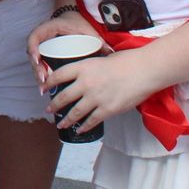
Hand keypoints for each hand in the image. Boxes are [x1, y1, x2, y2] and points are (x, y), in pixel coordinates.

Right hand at [26, 11, 97, 85]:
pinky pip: (40, 67)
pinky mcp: (45, 57)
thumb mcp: (85, 29)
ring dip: (39, 76)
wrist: (75, 20)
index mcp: (47, 29)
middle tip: (44, 80)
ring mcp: (41, 49)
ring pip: (36, 64)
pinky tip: (45, 89)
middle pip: (33, 56)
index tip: (37, 59)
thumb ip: (96, 39)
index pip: (34, 38)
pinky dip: (42, 77)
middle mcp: (41, 40)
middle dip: (37, 69)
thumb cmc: (78, 24)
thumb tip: (110, 51)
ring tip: (43, 89)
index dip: (32, 49)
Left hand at [43, 50, 160, 133]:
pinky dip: (84, 127)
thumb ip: (90, 68)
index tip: (43, 88)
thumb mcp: (101, 59)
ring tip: (60, 124)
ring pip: (75, 112)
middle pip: (63, 97)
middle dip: (54, 105)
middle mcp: (85, 83)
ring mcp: (96, 98)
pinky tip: (79, 130)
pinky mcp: (107, 110)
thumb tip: (83, 75)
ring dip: (66, 120)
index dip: (48, 83)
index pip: (58, 75)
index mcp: (83, 67)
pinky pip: (92, 121)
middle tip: (49, 109)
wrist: (144, 70)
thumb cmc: (126, 61)